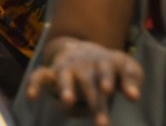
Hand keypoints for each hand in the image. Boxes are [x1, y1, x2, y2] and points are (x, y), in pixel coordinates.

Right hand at [24, 40, 142, 125]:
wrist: (84, 47)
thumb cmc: (109, 66)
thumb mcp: (124, 67)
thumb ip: (132, 79)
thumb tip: (134, 97)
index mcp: (103, 61)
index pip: (109, 70)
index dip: (113, 80)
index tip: (120, 94)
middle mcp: (83, 64)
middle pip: (88, 80)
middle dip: (93, 99)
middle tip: (101, 123)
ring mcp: (67, 68)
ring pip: (64, 77)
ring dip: (66, 88)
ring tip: (67, 102)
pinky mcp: (52, 73)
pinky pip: (40, 76)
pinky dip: (34, 84)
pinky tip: (31, 97)